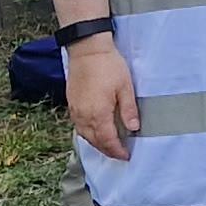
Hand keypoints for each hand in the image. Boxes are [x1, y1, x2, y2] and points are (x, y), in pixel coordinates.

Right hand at [68, 36, 140, 160]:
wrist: (87, 50)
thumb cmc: (108, 66)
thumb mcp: (125, 87)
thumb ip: (128, 110)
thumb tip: (133, 129)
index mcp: (98, 113)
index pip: (108, 141)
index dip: (117, 151)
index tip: (126, 155)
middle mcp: (84, 116)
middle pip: (95, 141)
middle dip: (107, 150)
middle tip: (119, 154)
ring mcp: (76, 110)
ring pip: (85, 135)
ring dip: (97, 144)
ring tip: (109, 146)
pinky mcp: (71, 104)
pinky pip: (78, 126)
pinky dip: (87, 134)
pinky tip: (95, 132)